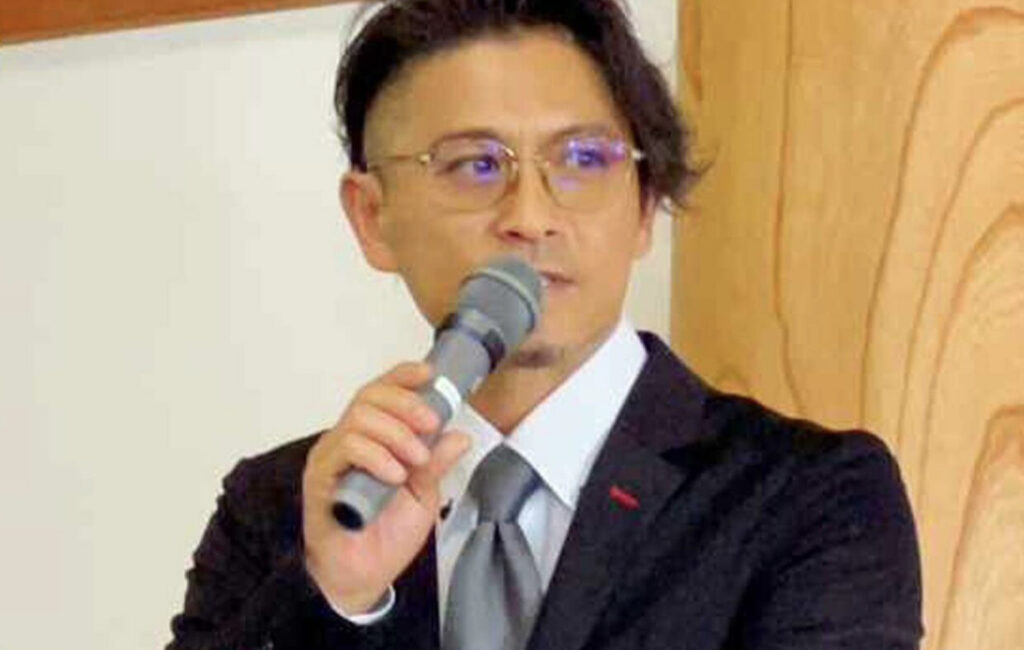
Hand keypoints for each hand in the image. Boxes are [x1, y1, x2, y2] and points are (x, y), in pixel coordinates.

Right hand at [302, 361, 470, 613]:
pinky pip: (346, 447)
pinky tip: (395, 475)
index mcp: (374, 437)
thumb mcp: (423, 494)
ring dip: (395, 433)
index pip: (382, 392)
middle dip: (407, 404)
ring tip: (415, 461)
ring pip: (358, 417)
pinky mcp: (320, 476)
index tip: (430, 375)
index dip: (403, 377)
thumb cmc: (388, 533)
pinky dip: (376, 455)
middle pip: (370, 396)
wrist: (363, 575)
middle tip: (431, 426)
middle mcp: (348, 438)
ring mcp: (332, 455)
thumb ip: (436, 463)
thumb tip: (460, 435)